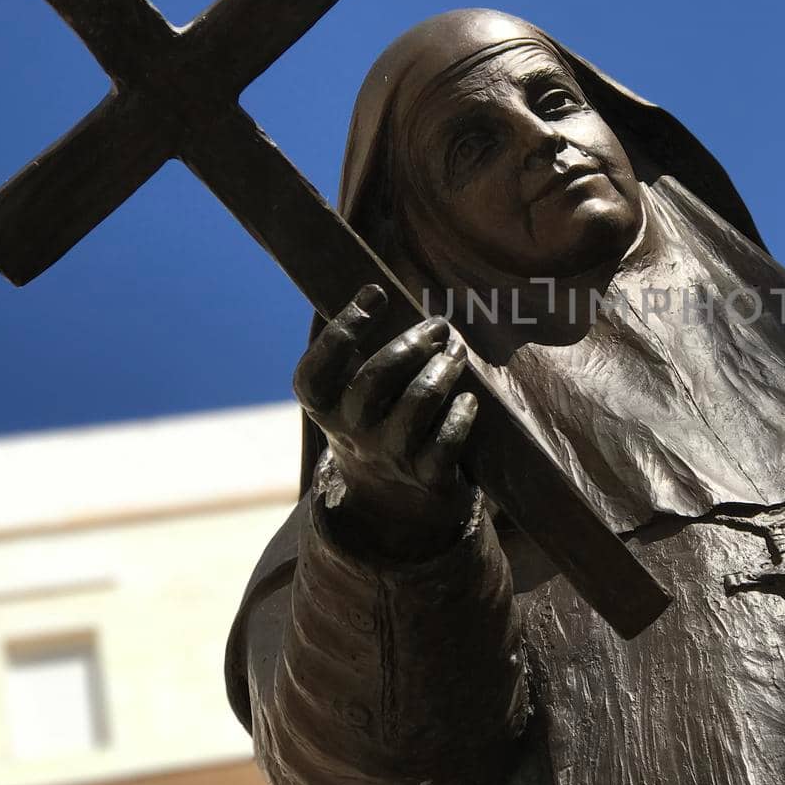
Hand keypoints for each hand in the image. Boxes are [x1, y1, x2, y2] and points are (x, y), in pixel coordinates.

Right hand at [293, 284, 478, 553]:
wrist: (393, 502)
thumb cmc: (377, 419)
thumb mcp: (353, 391)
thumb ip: (360, 346)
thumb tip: (375, 282)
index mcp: (325, 408)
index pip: (315, 372)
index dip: (342, 331)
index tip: (375, 294)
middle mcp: (352, 433)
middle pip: (375, 380)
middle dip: (412, 344)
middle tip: (439, 324)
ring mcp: (390, 457)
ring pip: (417, 404)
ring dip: (443, 370)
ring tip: (457, 352)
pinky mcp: (428, 477)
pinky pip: (448, 441)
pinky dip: (462, 415)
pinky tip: (469, 399)